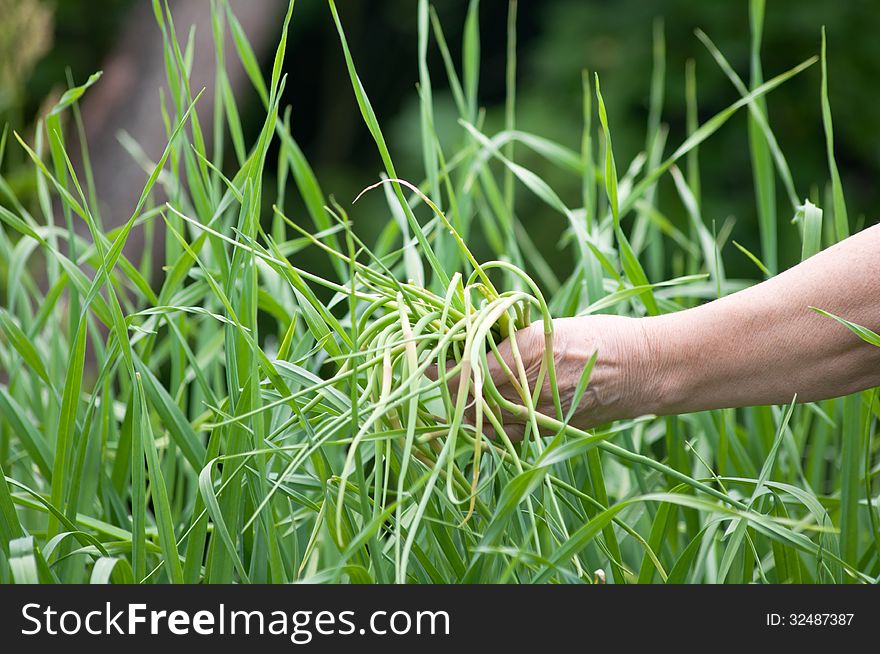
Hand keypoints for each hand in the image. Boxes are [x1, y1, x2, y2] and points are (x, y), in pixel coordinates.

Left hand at [436, 314, 651, 440]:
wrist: (645, 370)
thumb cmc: (600, 337)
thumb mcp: (550, 324)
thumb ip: (508, 335)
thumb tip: (467, 334)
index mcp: (526, 353)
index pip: (467, 369)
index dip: (440, 368)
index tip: (425, 360)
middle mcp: (530, 388)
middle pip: (468, 400)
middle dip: (449, 388)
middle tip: (438, 371)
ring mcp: (539, 415)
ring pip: (484, 423)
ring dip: (466, 409)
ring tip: (461, 391)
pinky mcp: (549, 430)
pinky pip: (507, 434)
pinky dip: (490, 424)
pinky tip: (488, 409)